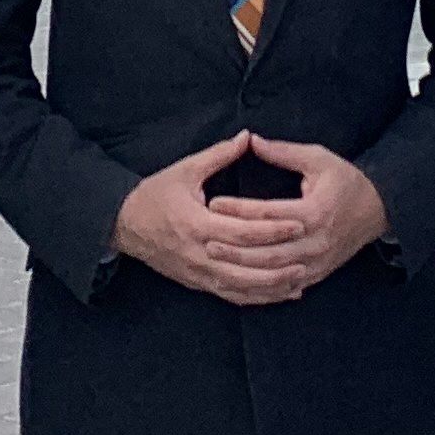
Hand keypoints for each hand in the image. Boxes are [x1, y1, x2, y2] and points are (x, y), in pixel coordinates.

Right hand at [115, 132, 305, 306]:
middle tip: (309, 253)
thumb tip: (247, 137)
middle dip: (279, 260)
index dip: (272, 228)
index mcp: (197, 223)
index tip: (298, 223)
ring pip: (242, 287)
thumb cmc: (156, 194)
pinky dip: (259, 297)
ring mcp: (199, 274)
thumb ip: (219, 155)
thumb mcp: (185, 170)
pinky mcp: (199, 284)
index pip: (242, 230)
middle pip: (246, 264)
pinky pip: (233, 296)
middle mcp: (200, 254)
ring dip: (272, 285)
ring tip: (300, 277)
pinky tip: (280, 292)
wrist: (125, 225)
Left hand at [203, 135, 391, 299]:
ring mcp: (316, 262)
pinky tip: (241, 282)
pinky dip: (262, 286)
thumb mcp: (318, 158)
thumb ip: (283, 152)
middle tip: (205, 239)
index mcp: (314, 210)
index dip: (239, 209)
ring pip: (274, 272)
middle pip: (268, 249)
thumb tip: (252, 141)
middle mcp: (315, 240)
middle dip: (235, 246)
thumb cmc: (345, 180)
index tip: (213, 203)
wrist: (377, 209)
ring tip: (217, 260)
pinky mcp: (317, 273)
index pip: (269, 213)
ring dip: (243, 268)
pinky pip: (285, 285)